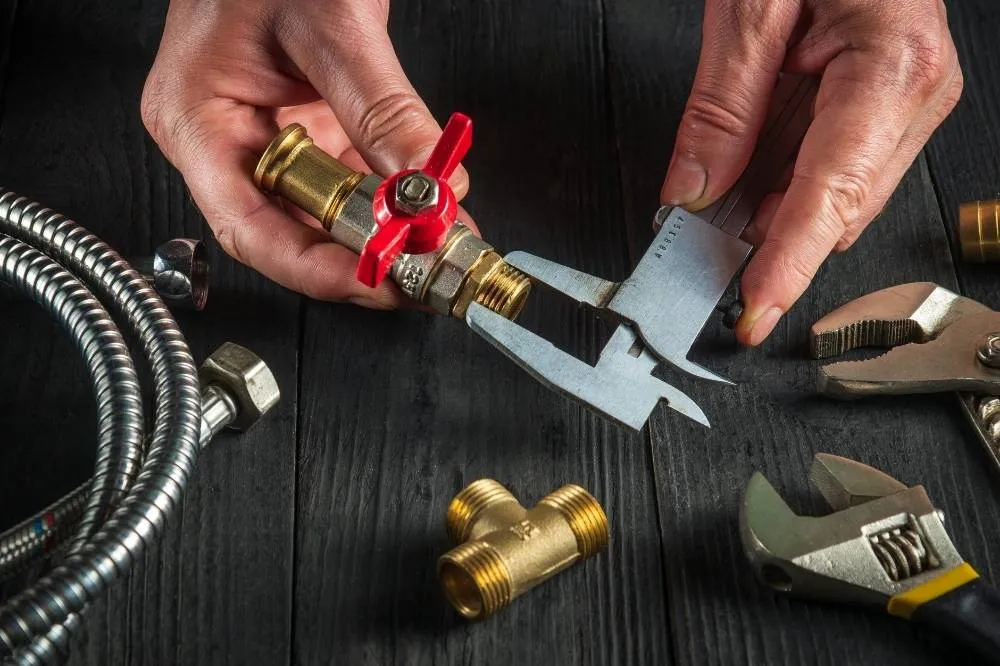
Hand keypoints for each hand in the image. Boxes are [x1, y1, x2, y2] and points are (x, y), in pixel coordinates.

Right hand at [141, 0, 470, 308]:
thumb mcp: (330, 26)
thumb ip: (381, 109)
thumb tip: (429, 184)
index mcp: (197, 121)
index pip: (252, 229)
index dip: (319, 269)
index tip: (380, 281)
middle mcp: (228, 139)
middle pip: (292, 230)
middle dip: (363, 258)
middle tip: (424, 273)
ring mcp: (270, 135)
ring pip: (328, 211)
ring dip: (386, 233)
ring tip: (440, 247)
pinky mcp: (309, 124)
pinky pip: (350, 178)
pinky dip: (392, 197)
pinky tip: (432, 208)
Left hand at [661, 0, 962, 345]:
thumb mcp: (749, 9)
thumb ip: (722, 110)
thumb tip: (692, 192)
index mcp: (892, 68)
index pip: (831, 197)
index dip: (788, 265)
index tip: (752, 313)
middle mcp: (910, 93)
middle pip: (834, 208)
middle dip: (766, 243)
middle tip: (699, 259)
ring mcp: (902, 100)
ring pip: (829, 195)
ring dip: (767, 214)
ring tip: (710, 215)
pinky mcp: (881, 101)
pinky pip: (827, 166)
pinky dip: (777, 184)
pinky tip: (740, 182)